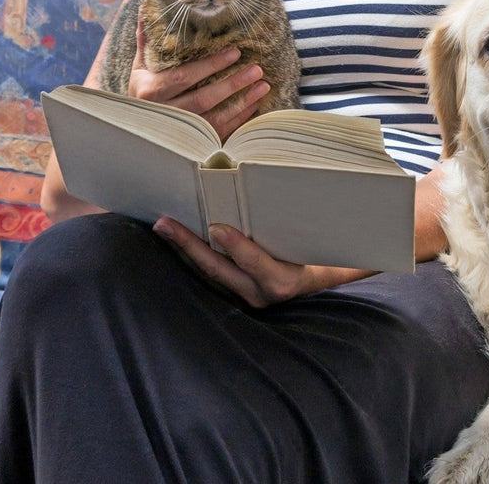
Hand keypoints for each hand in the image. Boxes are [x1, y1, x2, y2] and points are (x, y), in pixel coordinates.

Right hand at [127, 20, 270, 141]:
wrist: (134, 127)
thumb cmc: (141, 90)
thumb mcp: (140, 66)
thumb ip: (146, 39)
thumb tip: (147, 6)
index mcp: (150, 91)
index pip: (185, 76)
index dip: (210, 65)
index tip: (235, 52)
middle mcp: (164, 114)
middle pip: (203, 99)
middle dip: (232, 84)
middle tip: (257, 70)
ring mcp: (178, 132)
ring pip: (214, 119)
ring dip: (242, 103)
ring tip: (263, 86)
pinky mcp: (192, 144)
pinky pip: (219, 133)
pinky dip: (239, 120)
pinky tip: (254, 106)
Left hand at [154, 216, 314, 307]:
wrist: (324, 282)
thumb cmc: (321, 255)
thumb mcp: (315, 240)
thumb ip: (297, 223)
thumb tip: (273, 192)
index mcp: (283, 281)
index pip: (255, 263)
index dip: (236, 246)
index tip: (216, 228)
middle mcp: (260, 294)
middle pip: (218, 270)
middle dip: (189, 245)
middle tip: (164, 224)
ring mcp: (245, 296)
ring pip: (208, 274)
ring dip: (183, 250)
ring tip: (163, 228)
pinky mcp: (235, 293)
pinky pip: (209, 275)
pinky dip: (192, 257)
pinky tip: (176, 241)